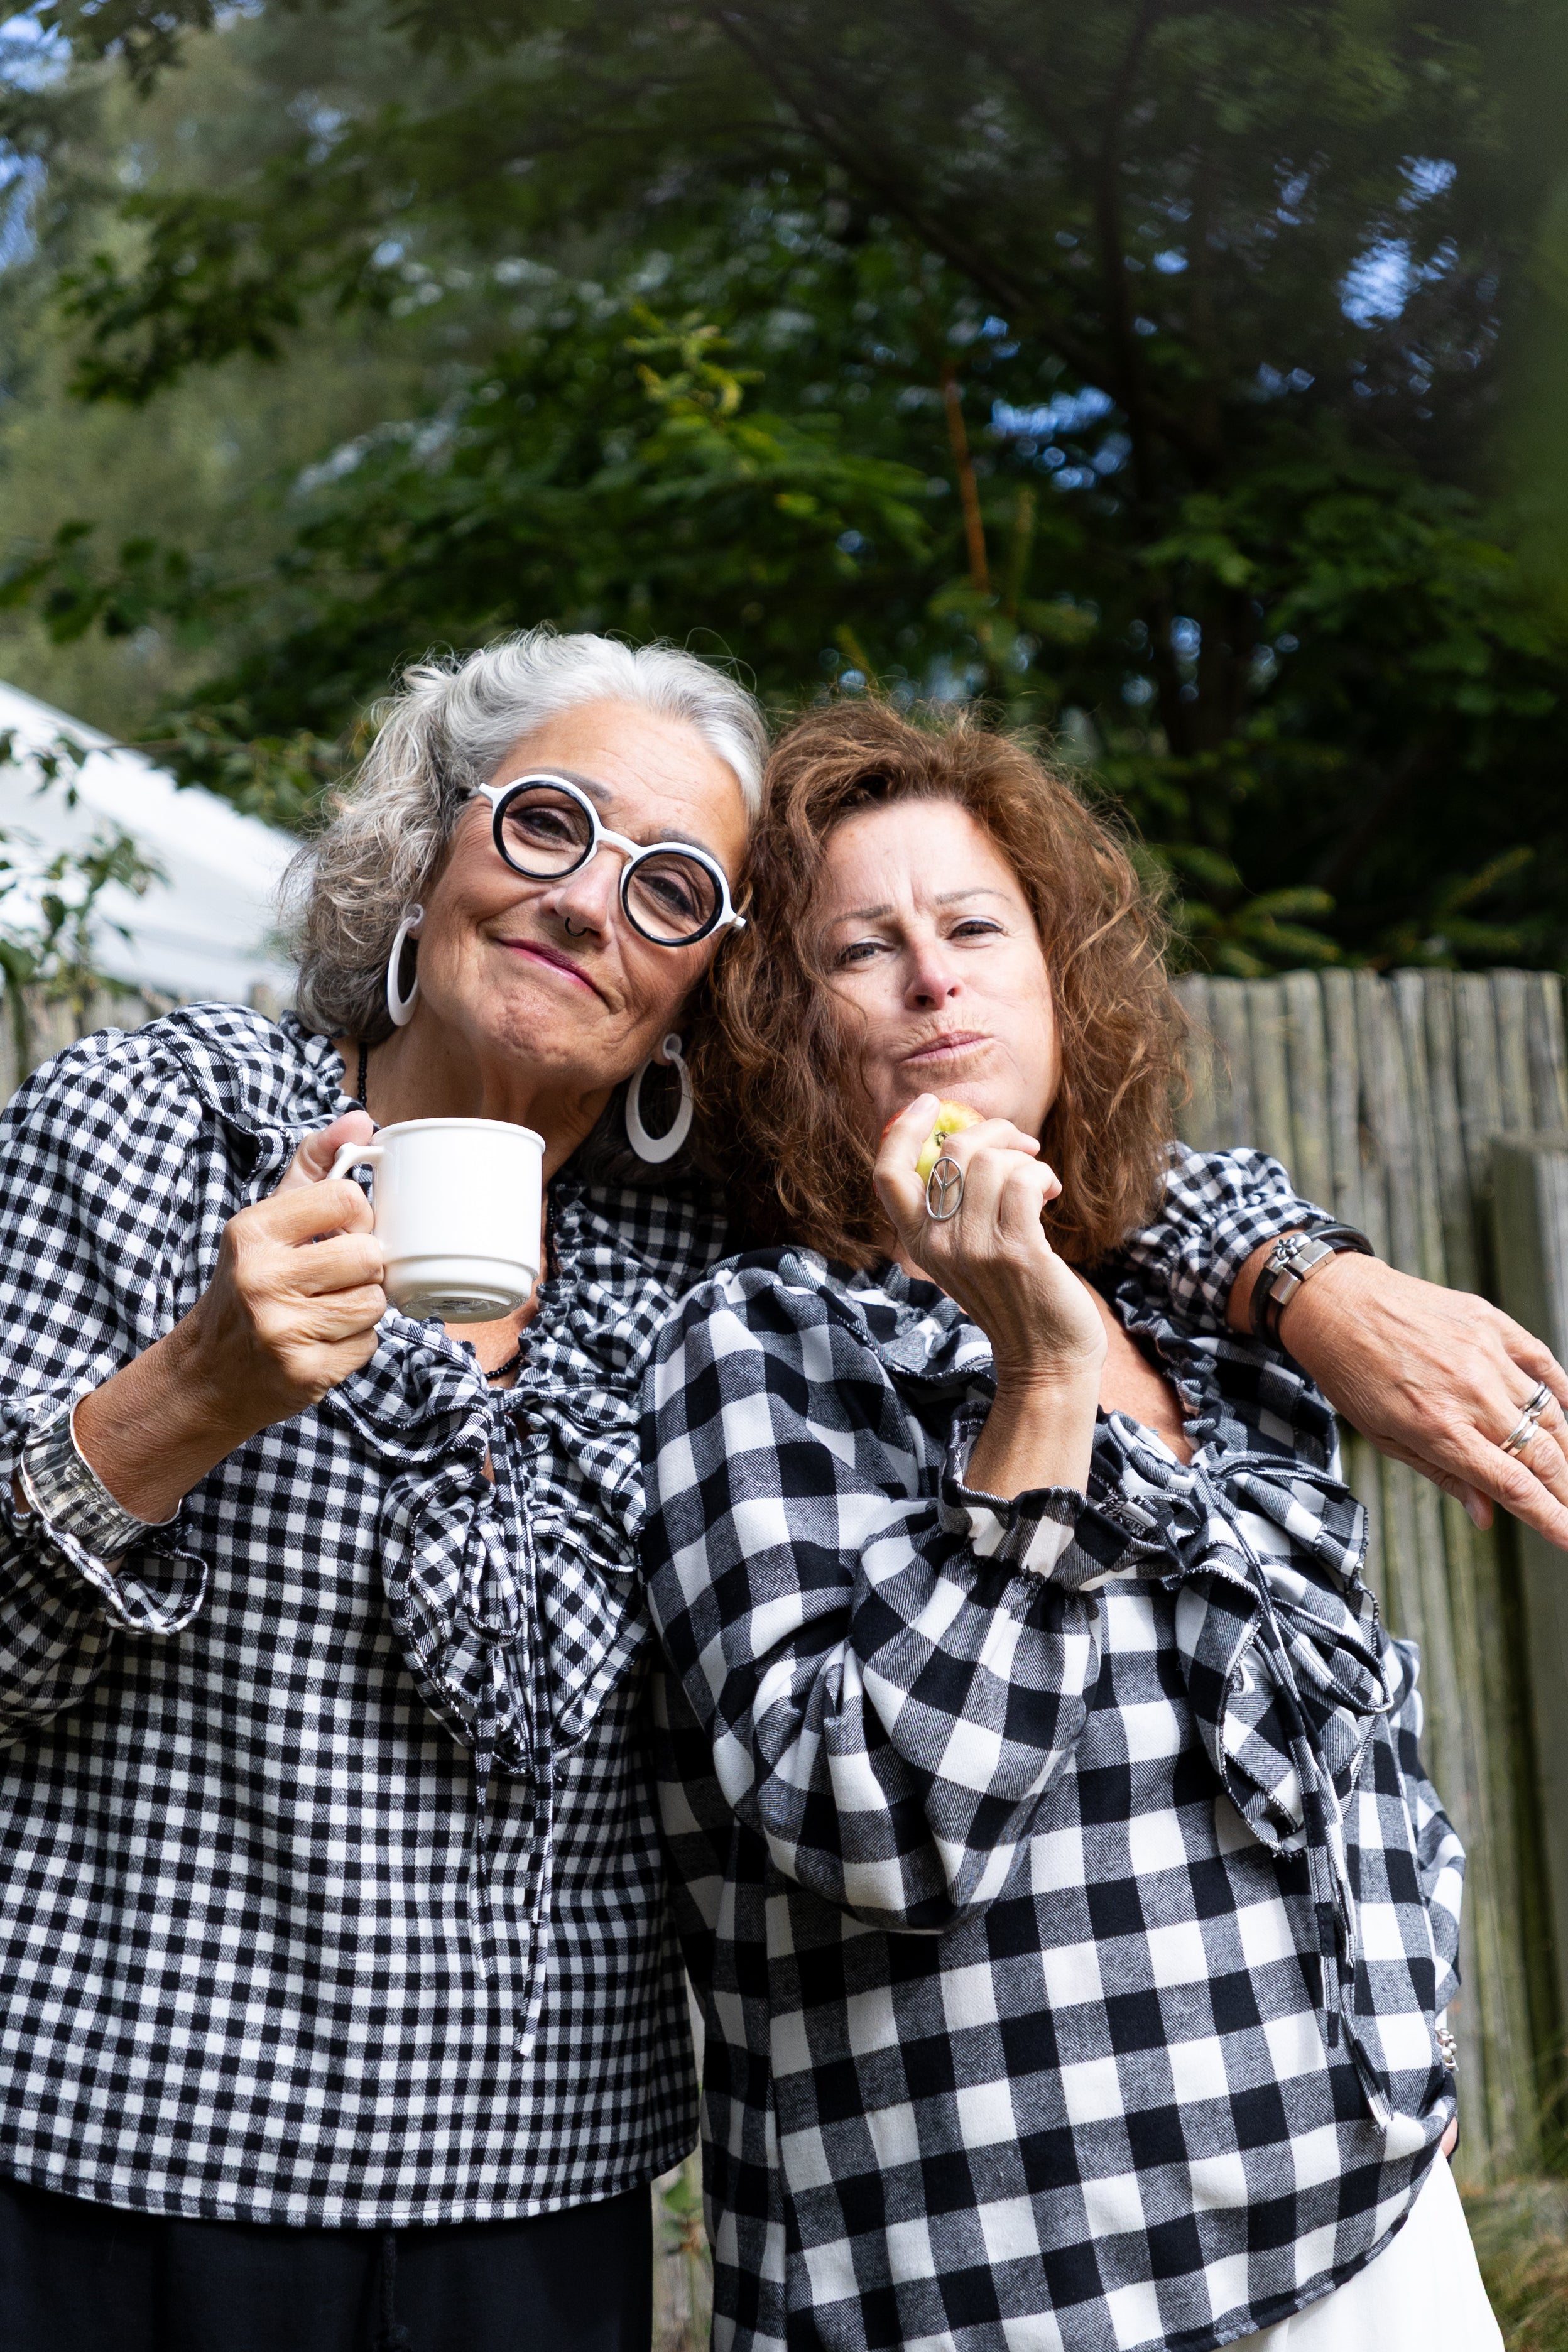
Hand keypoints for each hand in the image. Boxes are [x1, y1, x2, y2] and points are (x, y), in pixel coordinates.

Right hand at [181, 1109, 387, 1430]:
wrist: (209, 1373)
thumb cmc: (250, 1284)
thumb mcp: (268, 1219)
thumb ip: (314, 1165)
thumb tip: (359, 1120)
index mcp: (253, 1231)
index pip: (347, 1199)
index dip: (356, 1217)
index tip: (336, 1232)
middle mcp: (263, 1278)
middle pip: (368, 1256)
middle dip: (363, 1267)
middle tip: (335, 1277)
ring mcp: (282, 1329)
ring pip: (375, 1302)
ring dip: (362, 1307)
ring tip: (327, 1309)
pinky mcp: (305, 1372)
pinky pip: (370, 1344)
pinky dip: (356, 1343)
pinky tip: (323, 1340)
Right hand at [875, 1095, 1105, 1389]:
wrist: (1046, 1362)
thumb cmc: (1014, 1301)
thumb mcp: (967, 1256)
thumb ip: (957, 1210)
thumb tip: (974, 1142)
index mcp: (917, 1243)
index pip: (888, 1174)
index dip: (903, 1129)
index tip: (930, 1105)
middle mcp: (937, 1245)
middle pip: (953, 1152)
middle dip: (995, 1132)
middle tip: (1025, 1146)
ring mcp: (975, 1248)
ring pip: (993, 1161)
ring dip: (1026, 1159)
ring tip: (1041, 1183)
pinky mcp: (1016, 1251)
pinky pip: (1025, 1179)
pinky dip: (1043, 1176)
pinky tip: (1050, 1195)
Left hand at [1240, 1248, 1567, 1551]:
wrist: (1335, 1301)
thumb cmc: (1350, 1371)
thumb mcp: (1383, 1437)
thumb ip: (1443, 1475)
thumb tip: (1486, 1516)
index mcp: (1439, 1429)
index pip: (1513, 1486)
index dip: (1550, 1518)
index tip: (1567, 1537)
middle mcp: (1470, 1393)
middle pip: (1541, 1455)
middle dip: (1563, 1489)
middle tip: (1567, 1505)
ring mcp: (1485, 1354)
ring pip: (1551, 1413)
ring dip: (1561, 1447)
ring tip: (1558, 1466)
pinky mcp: (1491, 1323)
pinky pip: (1543, 1361)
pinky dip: (1560, 1391)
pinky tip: (1562, 1410)